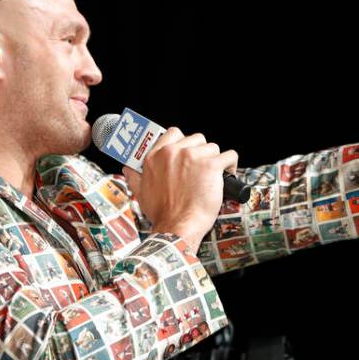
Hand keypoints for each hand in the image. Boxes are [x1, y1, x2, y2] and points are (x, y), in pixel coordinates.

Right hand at [121, 127, 237, 248]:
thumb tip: (128, 168)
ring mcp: (193, 157)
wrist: (178, 226)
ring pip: (213, 148)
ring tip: (213, 176)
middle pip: (197, 139)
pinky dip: (231, 165)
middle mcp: (173, 152)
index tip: (189, 153)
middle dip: (201, 153)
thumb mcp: (141, 192)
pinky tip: (227, 175)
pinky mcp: (211, 166)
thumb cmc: (162, 213)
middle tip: (201, 171)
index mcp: (156, 155)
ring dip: (215, 161)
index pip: (174, 133)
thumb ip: (134, 176)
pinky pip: (230, 156)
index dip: (185, 143)